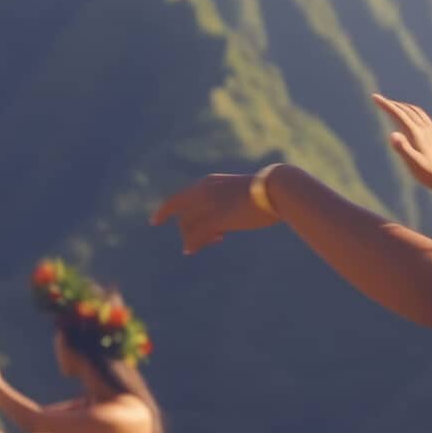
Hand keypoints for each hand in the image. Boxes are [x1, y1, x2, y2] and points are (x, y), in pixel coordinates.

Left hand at [151, 172, 280, 253]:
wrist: (277, 188)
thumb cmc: (266, 191)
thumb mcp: (240, 194)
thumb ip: (227, 203)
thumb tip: (225, 218)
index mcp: (208, 183)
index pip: (179, 198)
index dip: (165, 211)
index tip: (155, 221)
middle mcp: (203, 191)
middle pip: (181, 215)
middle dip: (185, 231)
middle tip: (191, 244)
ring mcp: (209, 205)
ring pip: (187, 226)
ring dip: (191, 239)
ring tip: (200, 247)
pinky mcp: (217, 218)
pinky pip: (197, 235)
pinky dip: (193, 243)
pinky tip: (193, 249)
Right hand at [372, 94, 431, 192]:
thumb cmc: (429, 174)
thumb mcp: (413, 164)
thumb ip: (402, 148)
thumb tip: (392, 134)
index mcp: (418, 133)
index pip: (399, 114)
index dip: (386, 105)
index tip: (375, 97)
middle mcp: (427, 129)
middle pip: (408, 110)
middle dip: (393, 104)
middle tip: (381, 100)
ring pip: (419, 113)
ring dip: (405, 107)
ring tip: (397, 107)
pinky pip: (427, 120)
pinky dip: (417, 115)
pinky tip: (416, 121)